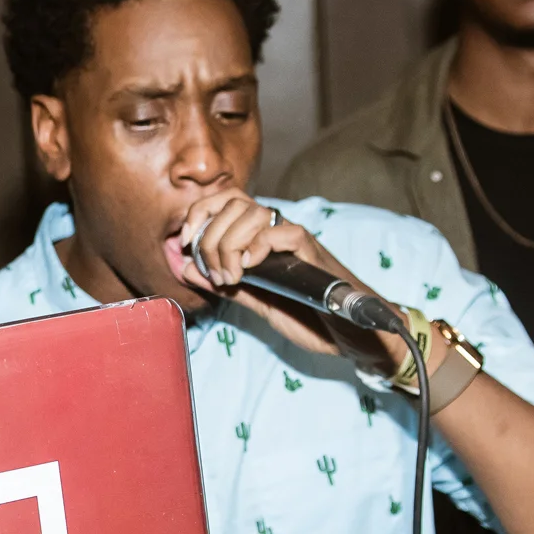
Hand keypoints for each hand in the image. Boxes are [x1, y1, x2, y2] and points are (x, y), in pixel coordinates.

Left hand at [175, 190, 398, 371]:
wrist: (349, 333)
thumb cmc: (308, 314)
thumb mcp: (254, 299)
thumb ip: (222, 284)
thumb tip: (184, 269)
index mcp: (260, 237)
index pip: (225, 200)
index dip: (199, 212)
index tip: (186, 242)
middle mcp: (277, 231)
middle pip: (233, 203)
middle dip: (210, 237)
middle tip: (214, 273)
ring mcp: (295, 240)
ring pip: (253, 214)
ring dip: (230, 245)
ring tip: (232, 278)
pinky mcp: (312, 253)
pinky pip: (283, 233)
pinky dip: (259, 246)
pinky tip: (250, 268)